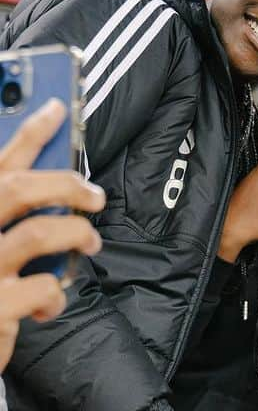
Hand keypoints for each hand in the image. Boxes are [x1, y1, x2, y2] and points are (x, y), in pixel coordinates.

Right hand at [0, 99, 105, 372]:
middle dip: (66, 185)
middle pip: (20, 190)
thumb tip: (53, 186)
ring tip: (90, 241)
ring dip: (75, 234)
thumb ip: (9, 216)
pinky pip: (45, 286)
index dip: (29, 132)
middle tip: (95, 196)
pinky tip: (48, 303)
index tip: (58, 108)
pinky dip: (57, 294)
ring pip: (40, 233)